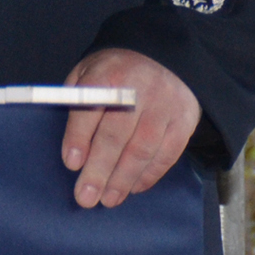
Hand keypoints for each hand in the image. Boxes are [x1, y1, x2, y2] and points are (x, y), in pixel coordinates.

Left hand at [60, 48, 200, 208]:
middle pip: (116, 135)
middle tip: (86, 196)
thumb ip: (77, 99)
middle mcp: (138, 89)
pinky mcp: (183, 121)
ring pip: (142, 149)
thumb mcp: (90, 69)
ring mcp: (163, 106)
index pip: (90, 107)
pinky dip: (149, 174)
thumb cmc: (117, 69)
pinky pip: (167, 154)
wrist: (165, 55)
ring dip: (123, 179)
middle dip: (99, 169)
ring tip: (108, 199)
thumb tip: (72, 145)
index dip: (79, 136)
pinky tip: (133, 188)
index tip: (72, 163)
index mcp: (108, 73)